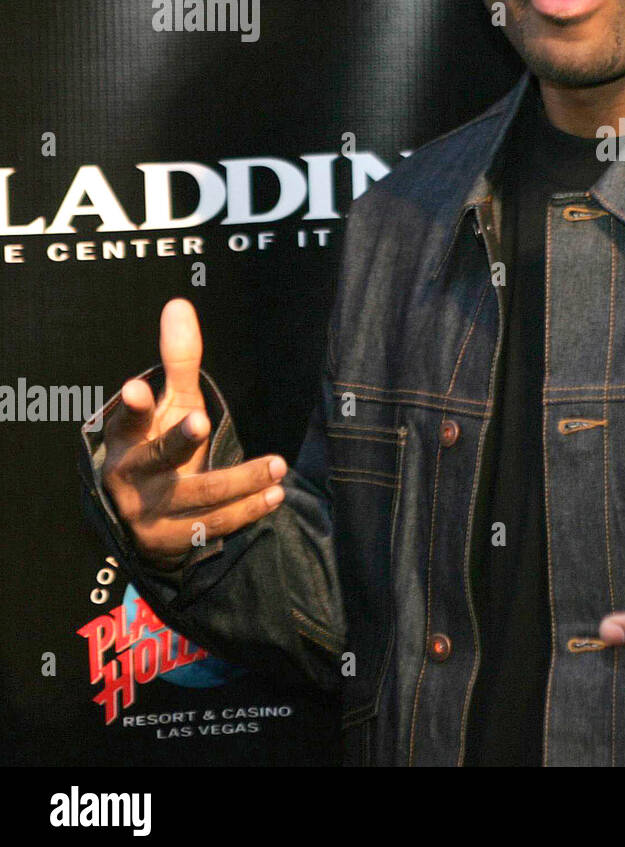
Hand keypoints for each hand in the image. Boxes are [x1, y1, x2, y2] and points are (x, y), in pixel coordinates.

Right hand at [101, 297, 285, 571]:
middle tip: (201, 420)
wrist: (148, 518)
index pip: (125, 420)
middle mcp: (132, 477)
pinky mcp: (173, 541)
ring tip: (277, 466)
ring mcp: (150, 514)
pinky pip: (212, 527)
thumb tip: (179, 304)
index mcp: (126, 440)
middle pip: (156, 459)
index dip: (131, 406)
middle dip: (177, 440)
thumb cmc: (162, 444)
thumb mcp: (170, 402)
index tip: (137, 387)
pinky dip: (245, 512)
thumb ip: (178, 358)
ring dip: (237, 481)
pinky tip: (274, 495)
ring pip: (194, 497)